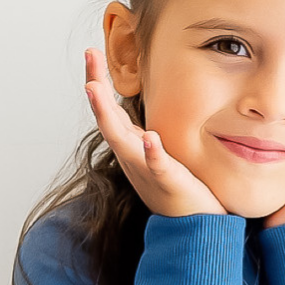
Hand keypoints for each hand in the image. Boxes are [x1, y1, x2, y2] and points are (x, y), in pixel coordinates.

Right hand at [84, 49, 225, 215]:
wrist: (194, 231)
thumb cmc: (179, 192)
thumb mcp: (157, 157)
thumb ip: (147, 136)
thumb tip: (141, 113)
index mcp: (132, 149)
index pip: (110, 111)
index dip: (98, 83)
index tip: (92, 53)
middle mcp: (133, 158)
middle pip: (108, 119)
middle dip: (97, 88)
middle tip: (90, 55)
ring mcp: (147, 171)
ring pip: (123, 141)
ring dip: (108, 116)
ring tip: (96, 90)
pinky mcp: (169, 183)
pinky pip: (159, 166)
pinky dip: (152, 153)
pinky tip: (150, 139)